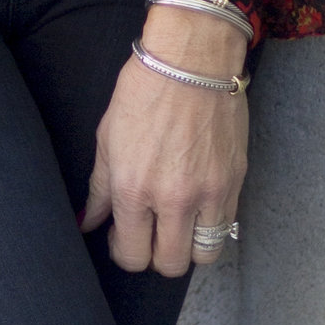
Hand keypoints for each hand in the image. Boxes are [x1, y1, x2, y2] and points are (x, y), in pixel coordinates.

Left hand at [80, 4, 248, 276]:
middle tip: (150, 234)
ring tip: (178, 226)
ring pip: (203, 255)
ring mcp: (209, 192)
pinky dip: (211, 226)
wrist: (192, 59)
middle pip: (169, 264)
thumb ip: (100, 188)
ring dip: (188, 248)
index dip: (124, 253)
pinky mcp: (235, 181)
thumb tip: (89, 222)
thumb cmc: (143, 91)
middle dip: (155, 256)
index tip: (123, 238)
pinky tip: (198, 206)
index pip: (131, 255)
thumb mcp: (107, 138)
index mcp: (134, 189)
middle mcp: (173, 199)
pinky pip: (225, 227)